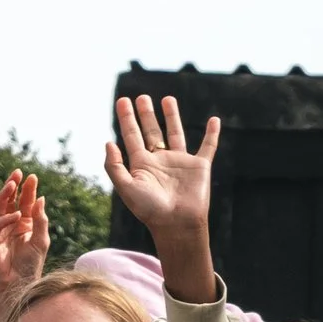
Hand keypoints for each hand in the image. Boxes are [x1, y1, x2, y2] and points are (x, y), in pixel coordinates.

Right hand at [0, 171, 49, 321]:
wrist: (19, 284)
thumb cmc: (31, 265)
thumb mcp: (41, 240)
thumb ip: (40, 219)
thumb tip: (40, 198)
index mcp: (24, 224)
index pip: (24, 202)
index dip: (27, 190)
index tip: (32, 176)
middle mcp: (10, 225)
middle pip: (9, 201)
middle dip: (12, 187)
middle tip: (17, 174)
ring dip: (4, 196)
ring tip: (12, 185)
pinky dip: (5, 219)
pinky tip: (16, 215)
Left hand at [101, 92, 218, 293]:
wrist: (177, 224)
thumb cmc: (150, 210)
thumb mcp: (126, 187)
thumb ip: (114, 166)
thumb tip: (108, 142)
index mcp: (142, 164)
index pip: (132, 135)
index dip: (127, 118)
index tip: (122, 100)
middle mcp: (160, 161)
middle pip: (151, 131)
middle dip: (146, 115)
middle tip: (141, 97)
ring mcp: (180, 162)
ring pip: (176, 133)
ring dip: (172, 116)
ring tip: (167, 99)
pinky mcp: (200, 167)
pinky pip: (208, 146)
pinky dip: (212, 133)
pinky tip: (214, 120)